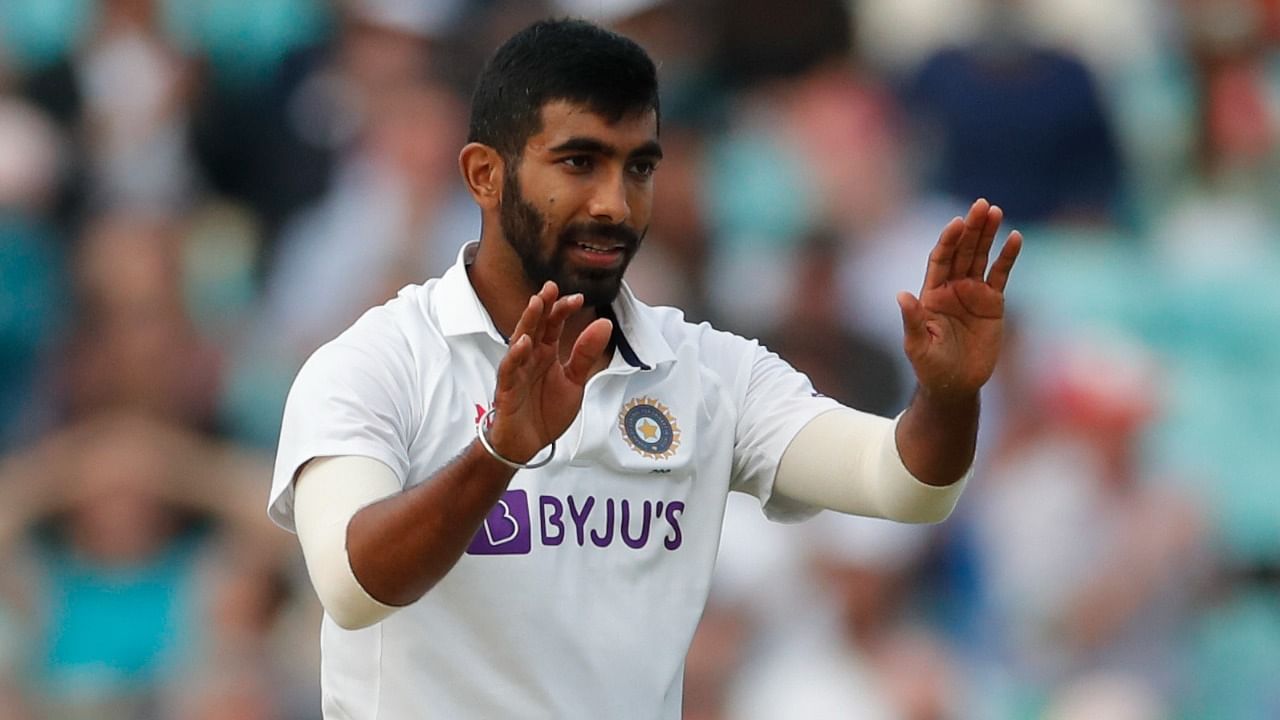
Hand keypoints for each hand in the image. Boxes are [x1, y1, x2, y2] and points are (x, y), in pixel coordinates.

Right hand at [486, 282, 612, 461]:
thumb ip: (586, 354)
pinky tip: (523, 343)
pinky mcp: (507, 391)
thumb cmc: (546, 411)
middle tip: (550, 288)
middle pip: (534, 327)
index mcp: (545, 353)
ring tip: (537, 305)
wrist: (528, 444)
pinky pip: (509, 371)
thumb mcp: (574, 381)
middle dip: (542, 307)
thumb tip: (604, 324)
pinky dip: (515, 357)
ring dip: (528, 322)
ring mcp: (517, 373)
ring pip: (519, 342)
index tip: (578, 299)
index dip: (563, 310)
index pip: (553, 325)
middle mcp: (530, 359)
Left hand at [897, 199, 1021, 400]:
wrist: (956, 384)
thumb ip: (913, 320)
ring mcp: (972, 293)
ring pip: (981, 257)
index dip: (948, 241)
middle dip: (971, 228)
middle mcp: (952, 287)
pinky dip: (1007, 257)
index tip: (957, 223)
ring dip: (987, 234)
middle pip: (962, 251)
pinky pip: (1001, 275)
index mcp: (931, 293)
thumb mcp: (918, 346)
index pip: (940, 259)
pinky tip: (1014, 238)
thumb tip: (902, 295)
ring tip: (995, 211)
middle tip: (981, 205)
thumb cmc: (931, 367)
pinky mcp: (992, 302)